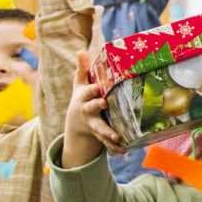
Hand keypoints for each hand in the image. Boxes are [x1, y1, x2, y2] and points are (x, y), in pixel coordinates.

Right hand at [60, 51, 124, 168]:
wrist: (76, 122)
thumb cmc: (83, 97)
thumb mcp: (80, 84)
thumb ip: (82, 69)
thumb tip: (80, 51)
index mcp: (84, 98)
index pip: (87, 93)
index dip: (91, 90)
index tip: (97, 87)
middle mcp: (88, 112)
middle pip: (92, 110)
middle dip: (97, 107)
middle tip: (104, 104)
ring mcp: (93, 124)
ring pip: (100, 129)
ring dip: (108, 133)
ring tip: (117, 137)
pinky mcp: (100, 135)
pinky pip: (107, 143)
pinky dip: (115, 147)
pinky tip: (124, 150)